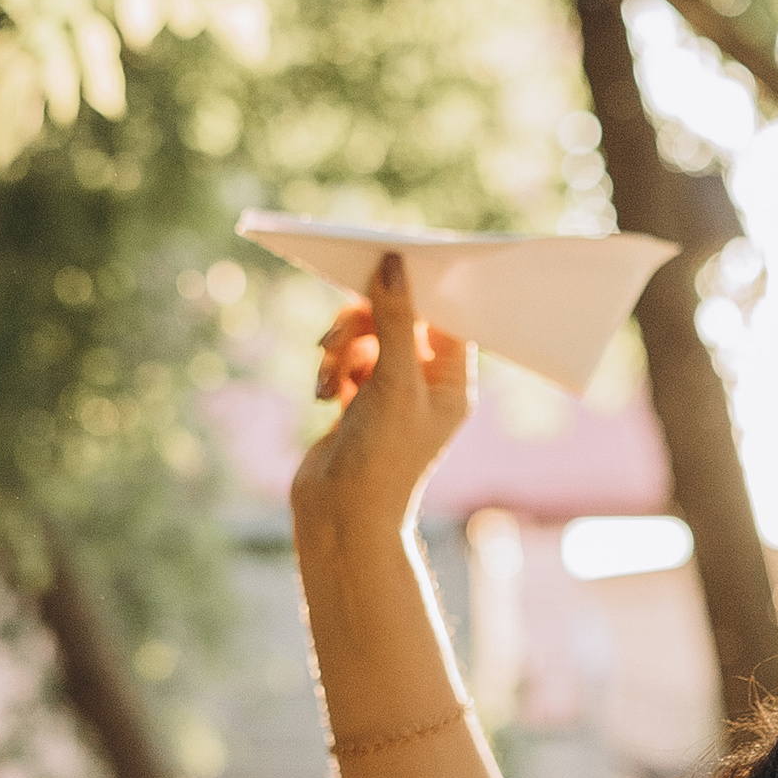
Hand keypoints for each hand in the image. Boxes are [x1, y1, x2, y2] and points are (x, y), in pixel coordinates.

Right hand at [290, 252, 472, 534]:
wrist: (338, 516)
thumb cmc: (381, 456)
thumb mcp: (393, 381)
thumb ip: (396, 318)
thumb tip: (394, 263)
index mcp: (454, 383)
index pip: (446, 316)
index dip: (421, 287)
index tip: (391, 261)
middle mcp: (426, 385)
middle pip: (398, 320)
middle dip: (364, 324)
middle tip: (337, 334)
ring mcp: (390, 394)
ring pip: (365, 338)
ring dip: (341, 349)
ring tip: (327, 379)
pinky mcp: (358, 401)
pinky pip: (344, 361)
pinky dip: (330, 371)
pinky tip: (323, 397)